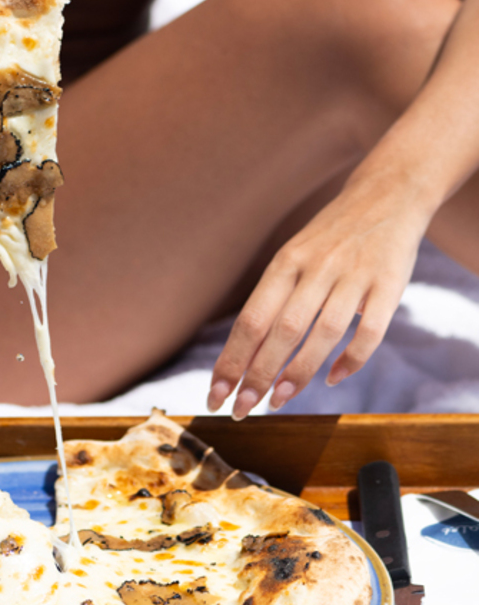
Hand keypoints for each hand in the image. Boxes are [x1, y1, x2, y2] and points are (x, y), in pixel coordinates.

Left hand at [207, 185, 425, 418]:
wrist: (388, 194)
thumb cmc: (330, 239)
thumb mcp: (294, 257)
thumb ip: (274, 301)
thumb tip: (242, 358)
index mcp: (286, 263)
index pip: (251, 320)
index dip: (232, 360)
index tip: (215, 393)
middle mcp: (317, 269)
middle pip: (281, 331)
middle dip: (257, 375)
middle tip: (240, 409)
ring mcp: (354, 276)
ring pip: (322, 334)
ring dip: (297, 373)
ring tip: (277, 401)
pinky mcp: (388, 285)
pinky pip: (369, 331)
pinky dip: (351, 360)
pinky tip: (333, 378)